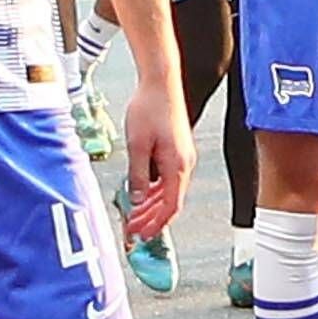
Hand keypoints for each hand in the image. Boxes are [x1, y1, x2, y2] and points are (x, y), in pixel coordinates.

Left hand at [117, 91, 190, 244]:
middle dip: (151, 219)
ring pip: (169, 192)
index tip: (141, 235)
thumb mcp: (137, 144)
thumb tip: (137, 200)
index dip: (155, 224)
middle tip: (133, 231)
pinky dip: (155, 192)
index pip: (170, 206)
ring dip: (151, 207)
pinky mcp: (176, 151)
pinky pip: (167, 180)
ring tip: (134, 217)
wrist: (161, 83)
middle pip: (170, 203)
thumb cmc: (149, 108)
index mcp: (177, 166)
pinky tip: (142, 196)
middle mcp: (184, 165)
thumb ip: (137, 175)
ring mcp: (182, 158)